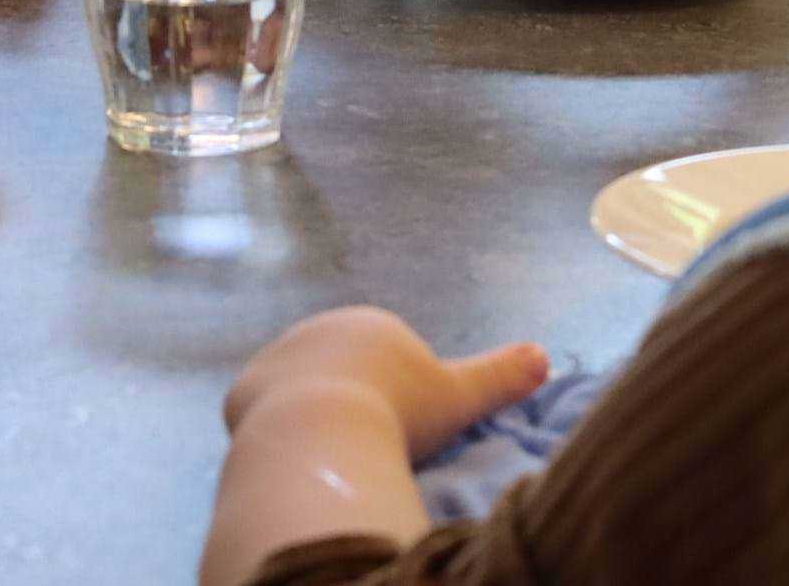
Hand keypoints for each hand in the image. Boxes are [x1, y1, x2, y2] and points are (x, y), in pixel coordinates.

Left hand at [222, 307, 547, 463]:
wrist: (323, 430)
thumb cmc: (398, 414)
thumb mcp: (460, 396)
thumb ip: (501, 374)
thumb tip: (546, 354)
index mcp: (373, 325)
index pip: (387, 365)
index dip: (397, 404)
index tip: (401, 437)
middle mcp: (321, 329)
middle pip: (343, 378)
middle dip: (354, 409)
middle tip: (368, 453)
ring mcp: (278, 358)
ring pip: (301, 397)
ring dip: (312, 422)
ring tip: (330, 462)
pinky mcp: (243, 391)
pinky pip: (261, 416)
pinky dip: (274, 436)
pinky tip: (293, 461)